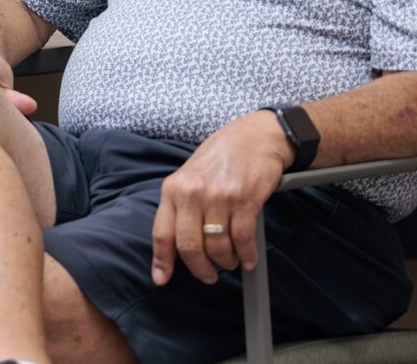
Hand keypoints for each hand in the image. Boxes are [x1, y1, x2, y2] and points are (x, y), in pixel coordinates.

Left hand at [150, 110, 293, 285]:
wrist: (254, 136)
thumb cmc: (220, 157)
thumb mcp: (189, 176)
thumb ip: (180, 206)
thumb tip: (175, 243)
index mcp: (173, 189)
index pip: (162, 233)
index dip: (162, 261)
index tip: (162, 279)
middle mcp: (192, 193)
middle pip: (189, 246)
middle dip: (200, 269)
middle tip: (209, 275)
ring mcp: (218, 197)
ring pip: (217, 246)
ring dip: (225, 262)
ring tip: (230, 261)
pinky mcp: (244, 200)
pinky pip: (242, 240)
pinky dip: (246, 256)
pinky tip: (247, 258)